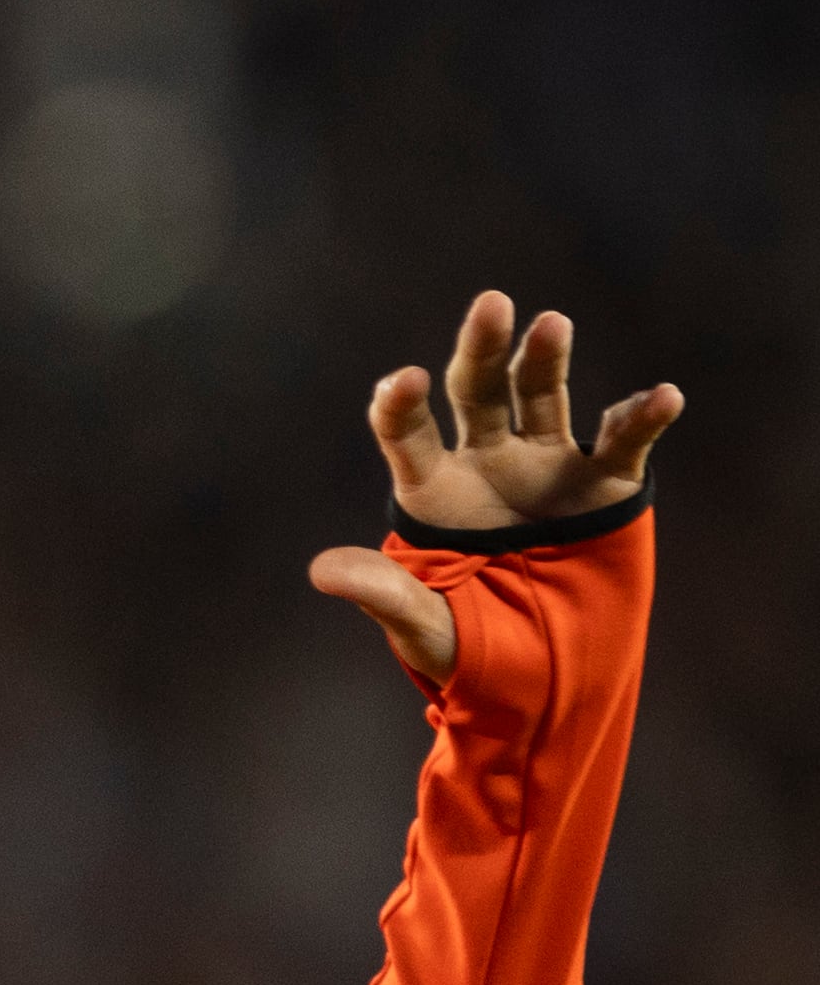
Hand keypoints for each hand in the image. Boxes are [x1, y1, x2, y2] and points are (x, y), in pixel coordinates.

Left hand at [310, 290, 681, 682]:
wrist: (546, 681)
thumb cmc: (473, 653)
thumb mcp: (424, 627)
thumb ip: (383, 594)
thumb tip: (322, 571)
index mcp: (432, 492)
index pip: (406, 434)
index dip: (400, 405)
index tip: (402, 380)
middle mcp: (485, 464)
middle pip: (476, 391)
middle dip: (482, 348)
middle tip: (492, 302)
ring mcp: (545, 468)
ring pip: (542, 397)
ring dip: (547, 359)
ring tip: (552, 323)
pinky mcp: (603, 488)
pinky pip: (622, 443)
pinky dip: (641, 419)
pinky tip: (662, 397)